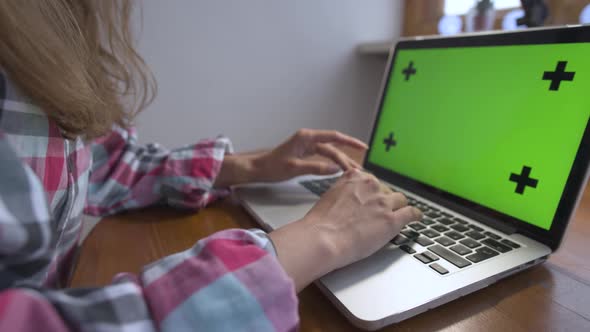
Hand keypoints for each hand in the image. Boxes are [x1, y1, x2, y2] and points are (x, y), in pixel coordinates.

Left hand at [254, 128, 366, 181]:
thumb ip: (316, 168)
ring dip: (340, 162)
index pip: (333, 137)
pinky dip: (332, 164)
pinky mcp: (305, 154)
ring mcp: (306, 146)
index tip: (363, 147)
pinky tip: (339, 170)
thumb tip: (335, 169)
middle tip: (358, 170)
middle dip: (347, 157)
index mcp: (306, 137)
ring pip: (329, 153)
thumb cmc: (272, 167)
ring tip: (353, 172)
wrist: (258, 169)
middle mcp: (308, 139)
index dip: (350, 141)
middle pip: (333, 147)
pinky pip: (323, 157)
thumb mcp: (294, 168)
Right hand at [269, 169, 421, 290]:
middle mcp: (371, 186)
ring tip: (398, 215)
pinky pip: (411, 213)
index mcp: (355, 177)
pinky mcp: (392, 220)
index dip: (373, 193)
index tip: (374, 198)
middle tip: (380, 213)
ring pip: (400, 200)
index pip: (372, 181)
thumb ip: (345, 192)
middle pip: (386, 190)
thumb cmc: (321, 223)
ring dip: (398, 208)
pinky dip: (415, 215)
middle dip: (384, 201)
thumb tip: (350, 199)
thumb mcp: (330, 196)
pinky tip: (416, 218)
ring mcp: (383, 203)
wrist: (323, 238)